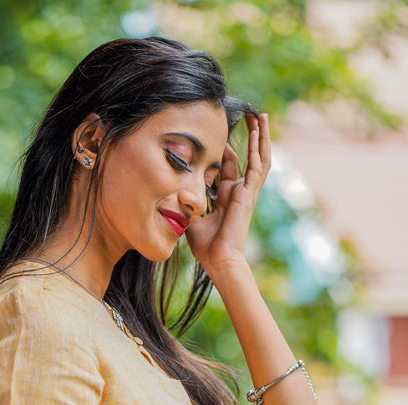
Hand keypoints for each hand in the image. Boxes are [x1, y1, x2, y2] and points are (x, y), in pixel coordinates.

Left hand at [186, 113, 270, 280]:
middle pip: (247, 158)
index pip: (226, 168)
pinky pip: (256, 165)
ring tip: (260, 115)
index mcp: (226, 197)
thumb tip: (173, 191)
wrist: (218, 259)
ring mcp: (246, 192)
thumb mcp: (191, 217)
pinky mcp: (249, 193)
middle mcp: (238, 192)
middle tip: (249, 117)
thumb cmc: (205, 245)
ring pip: (258, 158)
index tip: (217, 136)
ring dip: (259, 137)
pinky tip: (257, 130)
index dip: (222, 152)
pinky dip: (258, 147)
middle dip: (248, 138)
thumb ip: (186, 202)